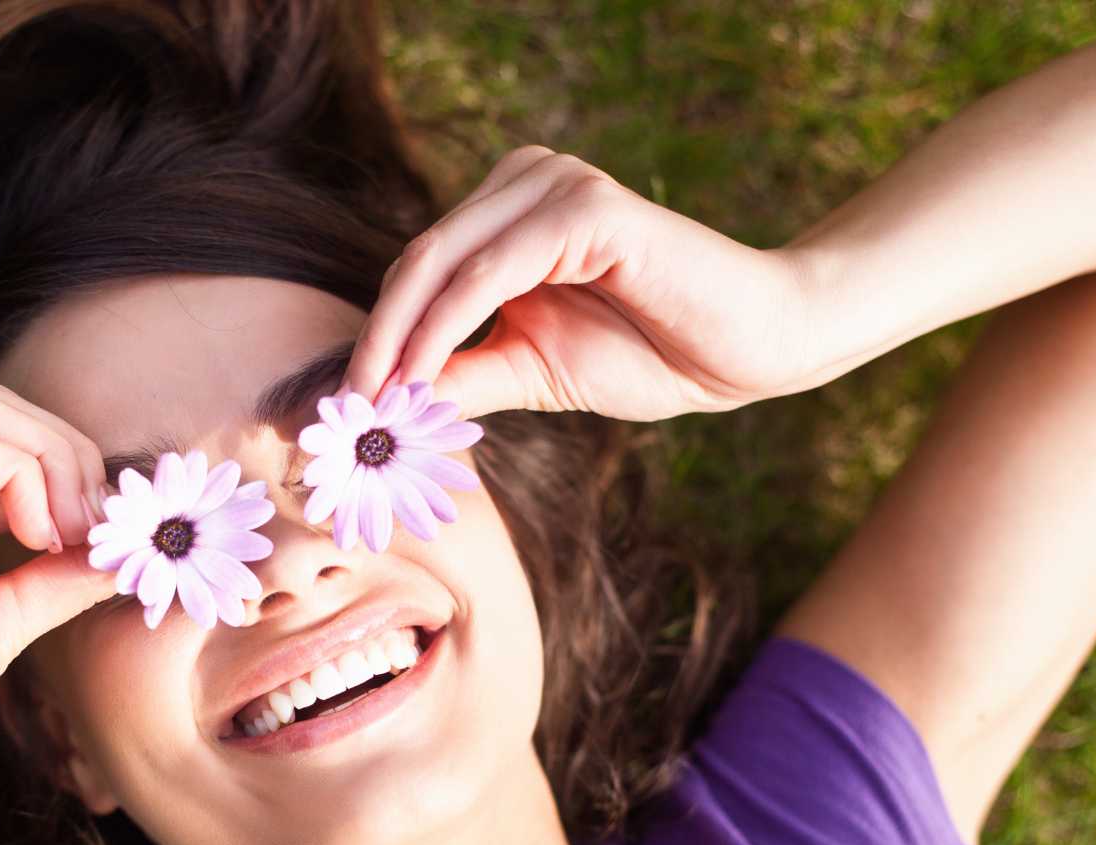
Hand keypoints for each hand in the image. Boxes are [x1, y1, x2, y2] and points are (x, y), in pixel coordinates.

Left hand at [341, 146, 831, 422]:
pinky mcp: (585, 209)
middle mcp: (529, 181)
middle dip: (375, 339)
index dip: (376, 336)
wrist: (751, 350)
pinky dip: (444, 327)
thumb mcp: (531, 369)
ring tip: (377, 405)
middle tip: (346, 411)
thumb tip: (383, 405)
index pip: (419, 268)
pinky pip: (489, 272)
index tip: (344, 405)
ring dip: (398, 338)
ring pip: (441, 261)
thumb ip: (461, 374)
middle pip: (417, 259)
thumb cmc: (652, 353)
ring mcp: (557, 186)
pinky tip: (419, 377)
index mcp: (511, 211)